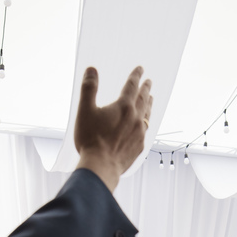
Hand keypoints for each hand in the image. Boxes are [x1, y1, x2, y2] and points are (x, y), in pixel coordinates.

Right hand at [73, 66, 152, 191]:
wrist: (101, 166)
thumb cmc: (90, 139)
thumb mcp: (85, 110)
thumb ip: (89, 88)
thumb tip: (91, 70)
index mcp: (123, 106)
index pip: (132, 86)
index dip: (136, 76)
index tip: (140, 69)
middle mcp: (135, 118)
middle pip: (143, 99)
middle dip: (145, 88)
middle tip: (149, 81)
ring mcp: (139, 133)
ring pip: (147, 114)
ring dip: (149, 104)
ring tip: (151, 99)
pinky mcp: (139, 146)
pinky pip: (145, 130)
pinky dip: (146, 122)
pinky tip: (144, 124)